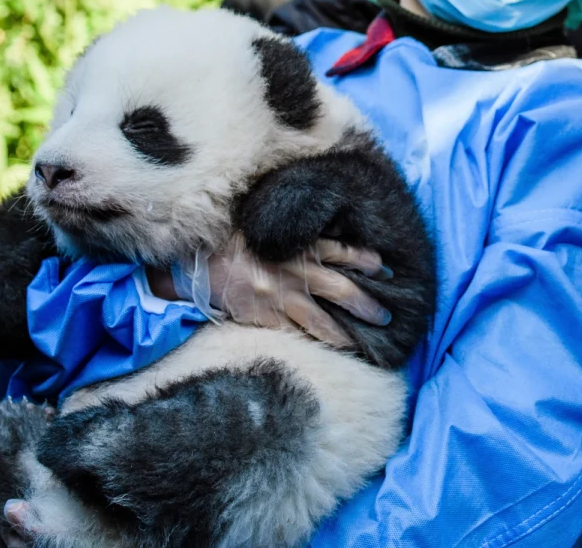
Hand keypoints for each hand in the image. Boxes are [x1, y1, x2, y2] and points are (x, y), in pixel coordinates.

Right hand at [152, 233, 392, 347]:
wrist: (196, 263)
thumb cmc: (236, 243)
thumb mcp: (270, 230)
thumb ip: (300, 238)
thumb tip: (334, 246)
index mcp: (296, 246)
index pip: (340, 251)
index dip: (364, 260)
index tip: (383, 268)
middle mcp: (291, 271)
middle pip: (340, 288)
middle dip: (366, 304)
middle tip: (385, 316)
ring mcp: (277, 297)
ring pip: (319, 320)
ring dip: (344, 333)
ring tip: (361, 343)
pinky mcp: (262, 317)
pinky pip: (293, 334)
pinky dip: (311, 343)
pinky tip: (326, 352)